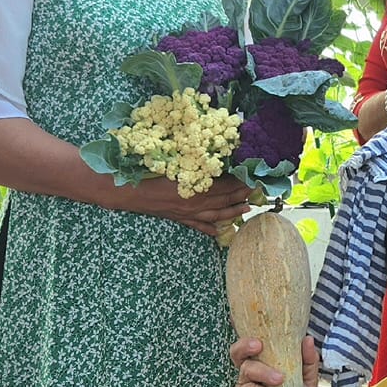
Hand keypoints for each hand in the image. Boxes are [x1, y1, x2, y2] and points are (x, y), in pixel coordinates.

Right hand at [113, 172, 252, 236]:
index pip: (225, 186)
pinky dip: (210, 228)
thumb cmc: (149, 172)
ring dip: (233, 212)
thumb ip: (194, 161)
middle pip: (224, 200)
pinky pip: (198, 225)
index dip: (240, 183)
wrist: (128, 191)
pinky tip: (219, 231)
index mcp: (196, 188)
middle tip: (257, 192)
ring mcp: (187, 213)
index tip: (253, 177)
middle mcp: (195, 203)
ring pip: (216, 215)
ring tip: (247, 209)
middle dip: (242, 196)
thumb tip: (212, 154)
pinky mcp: (178, 218)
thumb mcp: (174, 162)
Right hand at [231, 335, 318, 386]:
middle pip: (237, 351)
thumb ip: (308, 361)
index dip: (251, 336)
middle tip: (258, 346)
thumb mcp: (307, 381)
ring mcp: (244, 384)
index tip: (262, 335)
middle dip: (245, 345)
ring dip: (263, 372)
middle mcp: (250, 369)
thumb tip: (307, 339)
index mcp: (263, 360)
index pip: (252, 342)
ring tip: (280, 380)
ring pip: (246, 370)